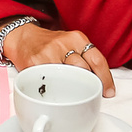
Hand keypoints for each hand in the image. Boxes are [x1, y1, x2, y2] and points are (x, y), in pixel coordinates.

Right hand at [1, 22, 115, 97]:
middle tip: (90, 93)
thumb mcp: (71, 44)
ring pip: (68, 78)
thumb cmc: (50, 45)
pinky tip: (54, 89)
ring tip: (71, 92)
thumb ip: (85, 58)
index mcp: (77, 38)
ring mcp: (48, 53)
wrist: (23, 38)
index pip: (97, 60)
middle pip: (84, 70)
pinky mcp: (35, 63)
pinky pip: (50, 82)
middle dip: (90, 84)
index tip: (108, 91)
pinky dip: (55, 90)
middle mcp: (63, 43)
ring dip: (72, 89)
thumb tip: (101, 83)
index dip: (105, 79)